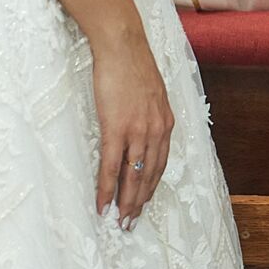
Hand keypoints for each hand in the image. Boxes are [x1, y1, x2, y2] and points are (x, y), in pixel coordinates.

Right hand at [91, 22, 174, 229]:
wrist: (123, 45)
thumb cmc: (133, 65)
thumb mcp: (151, 93)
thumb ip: (149, 113)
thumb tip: (141, 127)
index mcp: (166, 122)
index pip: (161, 163)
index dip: (151, 186)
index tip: (143, 202)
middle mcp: (156, 130)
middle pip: (149, 175)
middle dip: (140, 201)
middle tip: (131, 223)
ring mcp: (137, 131)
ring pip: (133, 176)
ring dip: (126, 202)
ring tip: (120, 221)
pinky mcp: (117, 128)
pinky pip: (112, 166)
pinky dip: (107, 189)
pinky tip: (103, 204)